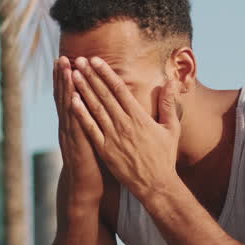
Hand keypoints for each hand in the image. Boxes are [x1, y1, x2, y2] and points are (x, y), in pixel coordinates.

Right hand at [54, 56, 103, 208]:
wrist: (86, 188)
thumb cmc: (93, 164)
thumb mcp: (92, 138)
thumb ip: (94, 121)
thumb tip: (100, 106)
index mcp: (73, 124)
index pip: (69, 97)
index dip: (67, 80)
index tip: (68, 60)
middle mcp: (68, 127)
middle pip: (64, 97)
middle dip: (63, 77)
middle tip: (62, 57)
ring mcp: (70, 135)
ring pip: (66, 106)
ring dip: (65, 87)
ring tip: (64, 69)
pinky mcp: (77, 145)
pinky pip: (75, 124)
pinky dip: (72, 109)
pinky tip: (72, 95)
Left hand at [70, 57, 182, 200]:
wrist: (155, 184)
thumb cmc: (164, 156)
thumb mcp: (171, 128)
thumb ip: (168, 104)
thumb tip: (172, 82)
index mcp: (139, 116)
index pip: (119, 89)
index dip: (106, 73)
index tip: (95, 60)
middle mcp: (124, 124)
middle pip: (104, 95)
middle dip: (91, 76)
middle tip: (79, 60)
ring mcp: (113, 137)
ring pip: (95, 108)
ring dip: (83, 90)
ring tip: (73, 74)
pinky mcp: (105, 150)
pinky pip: (90, 129)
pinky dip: (81, 114)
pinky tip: (72, 101)